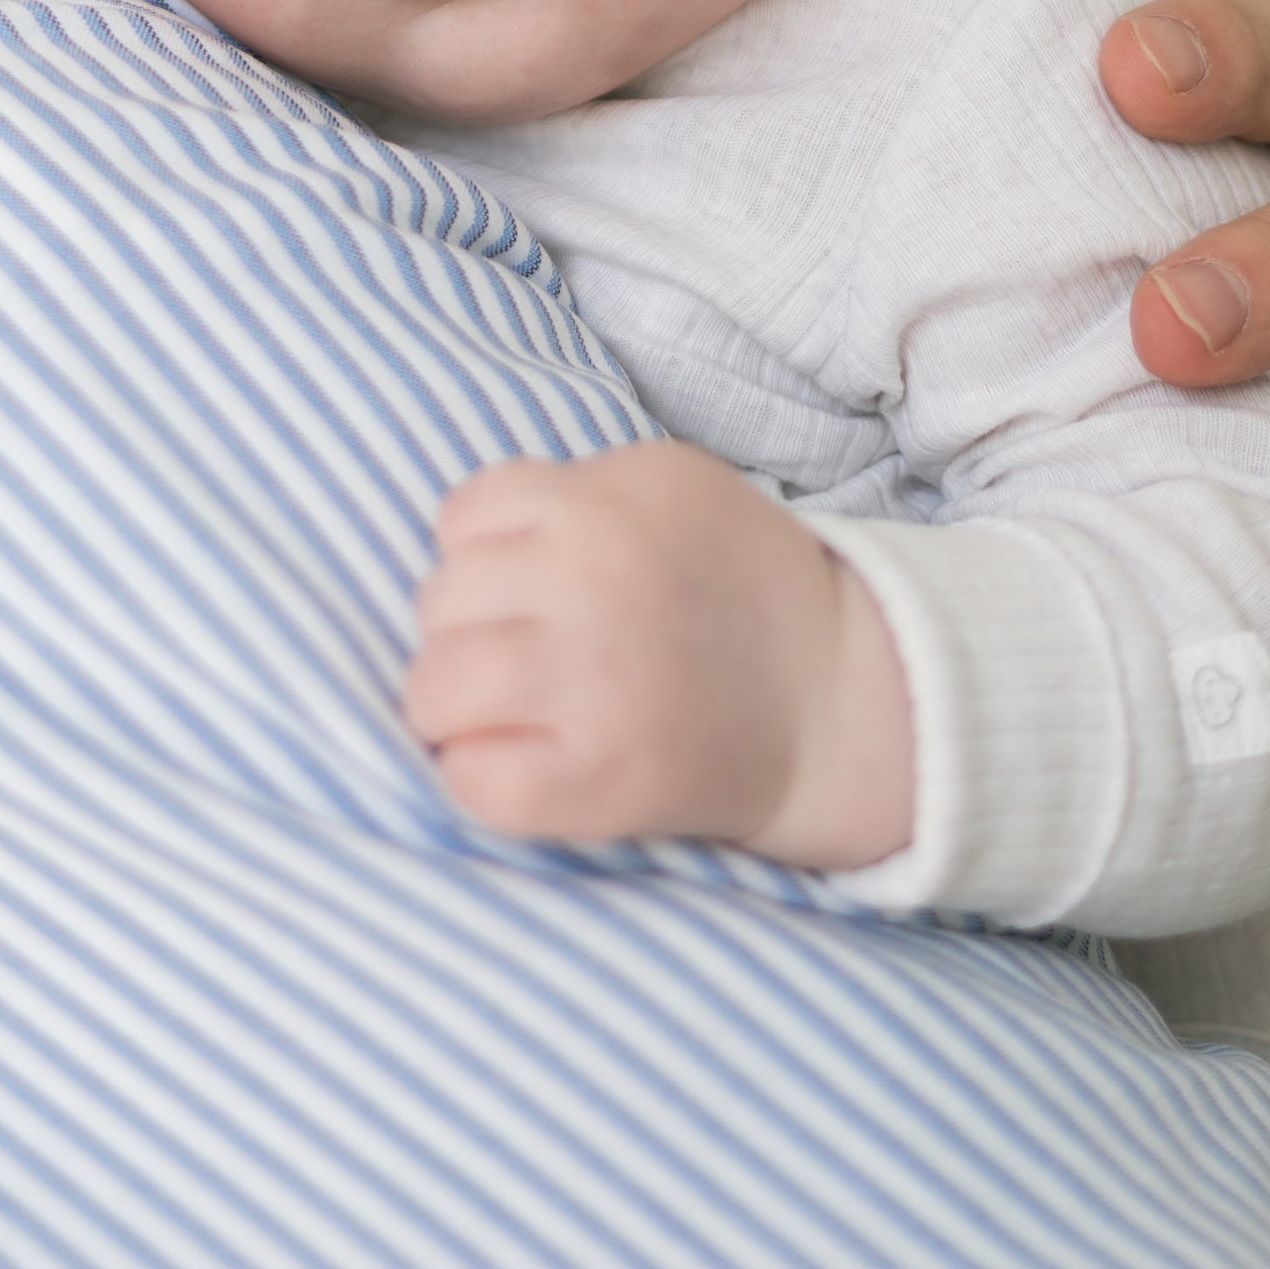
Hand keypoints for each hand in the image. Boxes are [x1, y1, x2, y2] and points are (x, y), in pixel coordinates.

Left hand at [404, 441, 913, 865]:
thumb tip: (467, 540)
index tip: (520, 586)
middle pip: (440, 601)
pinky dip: (477, 778)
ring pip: (435, 688)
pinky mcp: (599, 781)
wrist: (835, 697)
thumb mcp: (666, 487)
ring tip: (503, 713)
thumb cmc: (740, 585)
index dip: (482, 555)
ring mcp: (590, 686)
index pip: (462, 517)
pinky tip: (520, 764)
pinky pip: (473, 781)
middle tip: (518, 654)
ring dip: (452, 706)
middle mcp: (587, 586)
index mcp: (601, 506)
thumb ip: (571, 493)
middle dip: (465, 629)